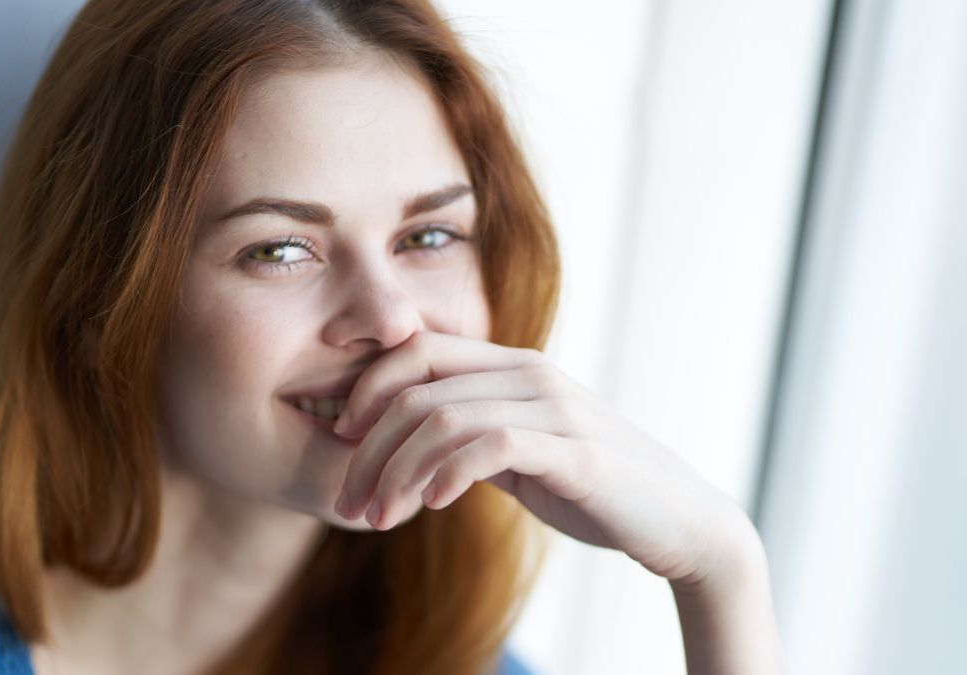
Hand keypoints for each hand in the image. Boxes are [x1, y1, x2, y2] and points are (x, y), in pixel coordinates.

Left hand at [332, 330, 756, 587]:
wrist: (679, 519)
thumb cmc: (592, 488)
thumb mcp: (520, 454)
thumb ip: (471, 436)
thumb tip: (406, 442)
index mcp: (513, 367)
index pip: (418, 350)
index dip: (367, 387)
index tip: (340, 438)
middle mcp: (530, 375)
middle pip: (418, 390)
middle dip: (369, 448)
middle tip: (352, 502)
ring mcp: (554, 408)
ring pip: (443, 420)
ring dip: (397, 473)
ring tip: (378, 517)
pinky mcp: (574, 450)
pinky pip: (490, 446)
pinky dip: (447, 474)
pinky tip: (429, 506)